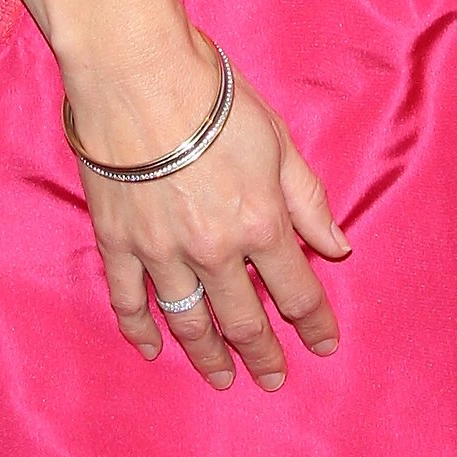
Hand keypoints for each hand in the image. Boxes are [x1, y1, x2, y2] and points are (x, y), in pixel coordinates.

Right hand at [71, 34, 352, 391]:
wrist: (139, 77)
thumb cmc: (217, 99)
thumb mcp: (279, 141)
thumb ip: (308, 200)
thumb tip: (337, 247)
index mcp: (261, 223)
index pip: (296, 290)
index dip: (314, 323)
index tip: (324, 346)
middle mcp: (214, 251)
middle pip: (243, 319)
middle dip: (263, 354)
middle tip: (273, 379)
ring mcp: (162, 254)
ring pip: (189, 321)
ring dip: (208, 355)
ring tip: (222, 378)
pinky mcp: (118, 245)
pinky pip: (130, 303)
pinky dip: (142, 331)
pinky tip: (154, 349)